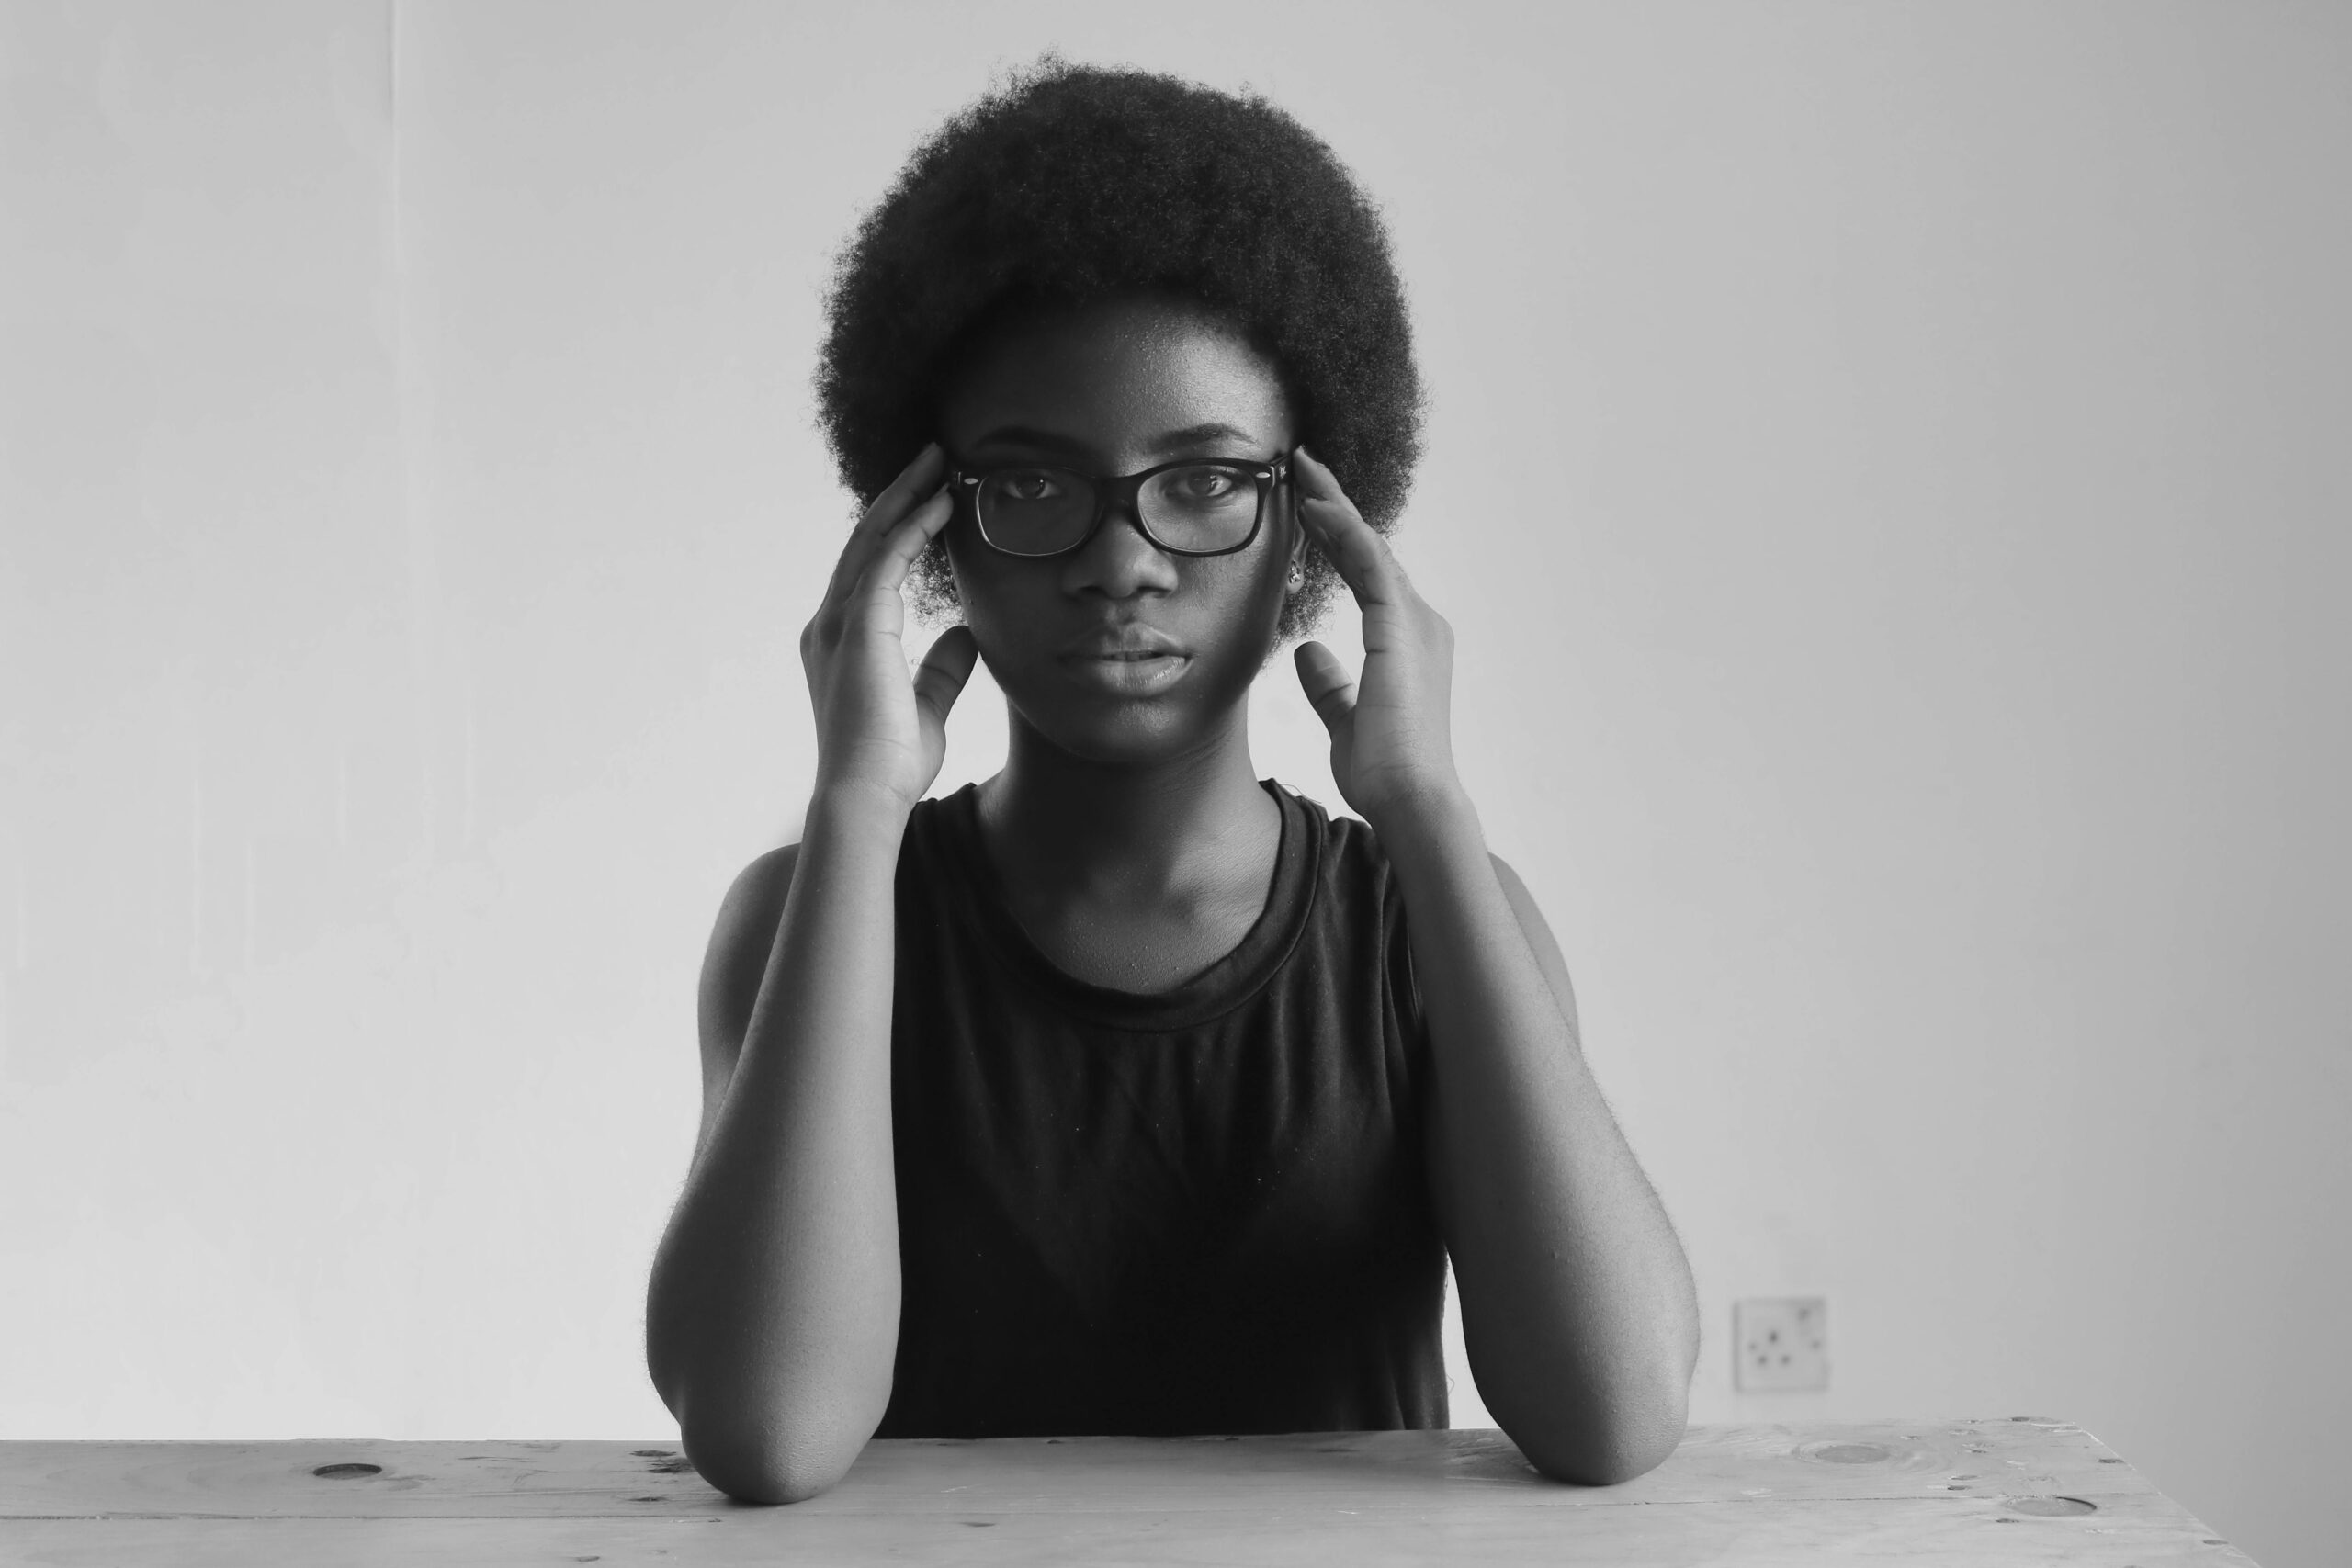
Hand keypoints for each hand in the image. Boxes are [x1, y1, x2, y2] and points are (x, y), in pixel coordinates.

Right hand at [799, 444, 978, 813]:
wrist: (867, 794)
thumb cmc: (892, 764)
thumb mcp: (927, 705)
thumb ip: (942, 668)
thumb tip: (967, 634)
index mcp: (842, 641)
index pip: (871, 569)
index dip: (900, 529)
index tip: (934, 499)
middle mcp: (831, 623)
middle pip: (866, 541)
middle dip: (900, 495)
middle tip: (934, 458)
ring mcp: (838, 622)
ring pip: (873, 539)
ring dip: (906, 497)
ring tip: (939, 462)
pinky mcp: (858, 626)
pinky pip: (886, 560)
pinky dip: (913, 528)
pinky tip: (941, 505)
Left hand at [1291, 447, 1464, 829]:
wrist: (1412, 799)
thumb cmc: (1385, 772)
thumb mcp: (1345, 719)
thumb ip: (1329, 684)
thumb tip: (1307, 653)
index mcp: (1409, 643)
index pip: (1368, 575)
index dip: (1338, 538)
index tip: (1307, 510)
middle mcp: (1420, 623)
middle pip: (1371, 549)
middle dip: (1336, 506)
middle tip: (1303, 467)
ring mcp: (1415, 622)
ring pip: (1370, 545)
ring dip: (1335, 504)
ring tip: (1302, 469)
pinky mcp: (1400, 627)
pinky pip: (1369, 563)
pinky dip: (1342, 530)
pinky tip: (1315, 506)